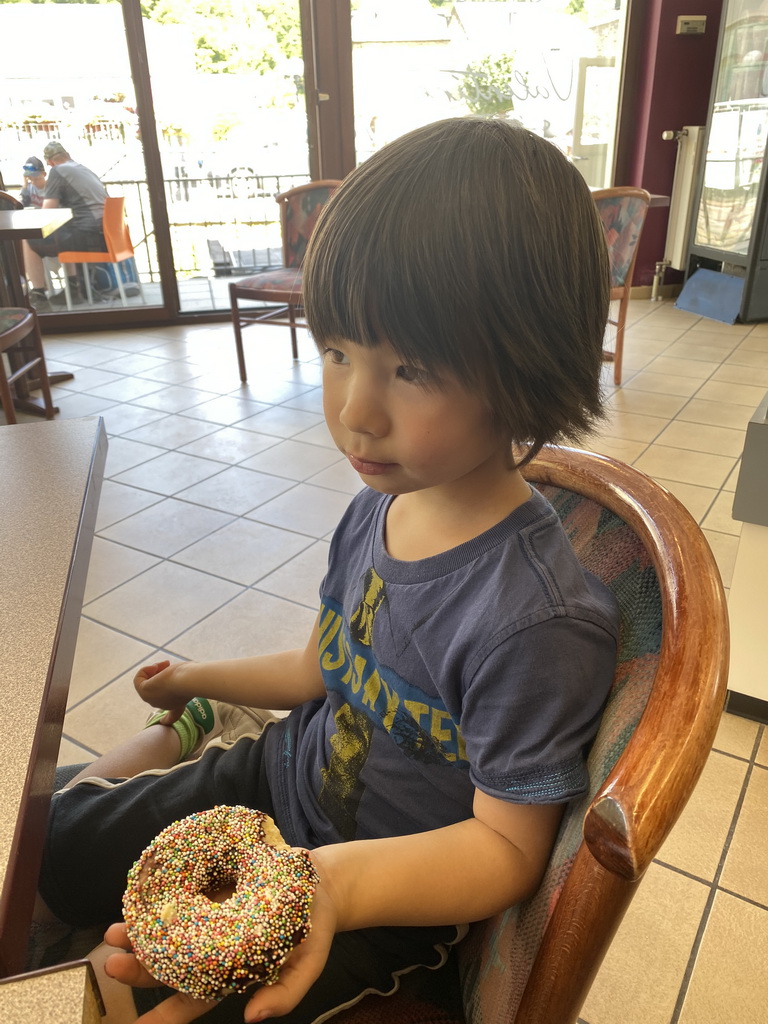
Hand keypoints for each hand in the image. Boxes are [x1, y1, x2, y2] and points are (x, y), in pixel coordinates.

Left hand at [103, 868, 339, 1022]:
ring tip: (113, 933)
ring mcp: (208, 918)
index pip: (192, 1001)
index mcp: (230, 973)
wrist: (321, 884)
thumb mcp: (309, 964)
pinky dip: (158, 900)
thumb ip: (286, 994)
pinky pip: (179, 896)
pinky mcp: (210, 887)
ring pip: (167, 932)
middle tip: (113, 963)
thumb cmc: (313, 929)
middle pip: (170, 966)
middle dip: (139, 968)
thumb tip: (253, 1018)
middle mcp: (211, 949)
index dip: (164, 1016)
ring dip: (139, 934)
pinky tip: (139, 897)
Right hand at [134, 660, 187, 724]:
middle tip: (168, 664)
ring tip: (164, 664)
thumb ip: (180, 678)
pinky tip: (155, 666)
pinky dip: (145, 670)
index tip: (163, 722)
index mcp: (179, 705)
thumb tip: (168, 673)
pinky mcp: (144, 692)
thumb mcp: (188, 677)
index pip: (172, 716)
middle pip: (157, 691)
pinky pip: (138, 679)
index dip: (167, 719)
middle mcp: (165, 705)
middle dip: (160, 675)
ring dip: (154, 670)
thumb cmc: (192, 676)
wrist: (188, 680)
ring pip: (147, 683)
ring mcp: (153, 700)